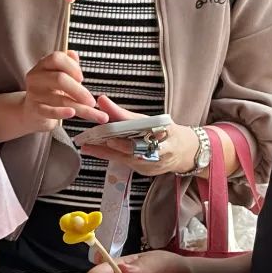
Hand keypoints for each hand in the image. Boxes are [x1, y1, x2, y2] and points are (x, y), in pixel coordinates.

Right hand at [22, 52, 108, 131]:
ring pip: (59, 99)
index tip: (81, 78)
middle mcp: (36, 77)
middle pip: (59, 79)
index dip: (72, 66)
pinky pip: (48, 111)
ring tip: (94, 114)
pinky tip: (72, 113)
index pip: (56, 58)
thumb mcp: (59, 74)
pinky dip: (61, 113)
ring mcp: (34, 94)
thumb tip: (73, 54)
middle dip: (79, 90)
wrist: (33, 111)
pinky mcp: (34, 109)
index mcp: (43, 65)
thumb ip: (68, 64)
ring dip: (80, 107)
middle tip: (92, 101)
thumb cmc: (51, 90)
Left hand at [80, 96, 199, 176]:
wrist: (184, 152)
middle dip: (113, 147)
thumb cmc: (165, 132)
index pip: (146, 139)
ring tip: (87, 146)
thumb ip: (124, 114)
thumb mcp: (150, 120)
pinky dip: (111, 155)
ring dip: (106, 152)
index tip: (112, 137)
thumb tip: (101, 100)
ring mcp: (152, 166)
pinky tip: (95, 150)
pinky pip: (125, 163)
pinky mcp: (145, 172)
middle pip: (133, 152)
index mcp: (166, 138)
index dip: (129, 140)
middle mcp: (159, 155)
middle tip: (95, 142)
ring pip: (126, 159)